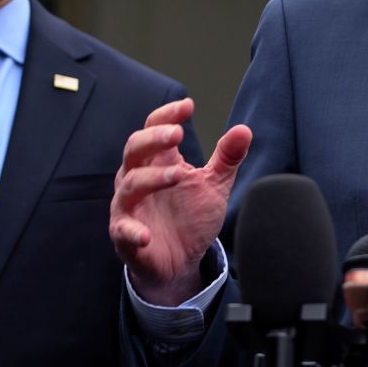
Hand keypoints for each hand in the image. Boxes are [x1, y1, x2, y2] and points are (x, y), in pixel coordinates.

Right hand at [110, 98, 251, 305]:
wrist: (180, 261)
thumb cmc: (191, 217)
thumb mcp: (214, 185)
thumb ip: (227, 158)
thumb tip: (244, 129)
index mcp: (158, 162)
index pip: (154, 128)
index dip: (167, 115)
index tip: (188, 106)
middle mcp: (137, 178)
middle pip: (134, 149)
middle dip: (154, 138)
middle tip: (177, 133)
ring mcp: (128, 206)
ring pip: (131, 184)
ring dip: (153, 178)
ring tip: (179, 175)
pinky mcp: (125, 235)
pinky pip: (123, 230)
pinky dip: (132, 232)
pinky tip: (145, 235)